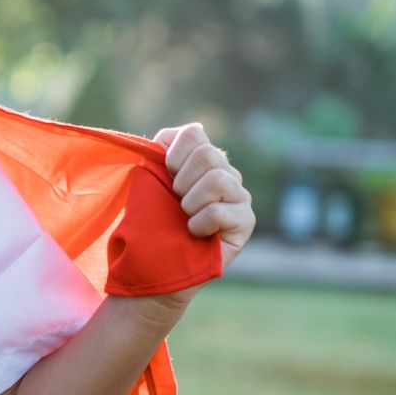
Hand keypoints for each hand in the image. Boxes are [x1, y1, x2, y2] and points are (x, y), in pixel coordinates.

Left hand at [153, 122, 254, 265]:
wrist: (157, 261)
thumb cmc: (152, 219)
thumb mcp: (149, 180)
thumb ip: (159, 152)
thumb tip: (181, 133)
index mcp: (203, 157)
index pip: (194, 133)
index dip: (173, 155)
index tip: (166, 176)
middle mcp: (226, 172)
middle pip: (208, 154)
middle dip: (182, 181)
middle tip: (177, 201)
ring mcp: (239, 196)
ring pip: (217, 180)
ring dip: (191, 203)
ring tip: (187, 217)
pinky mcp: (246, 221)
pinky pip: (219, 211)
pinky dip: (199, 223)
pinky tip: (196, 232)